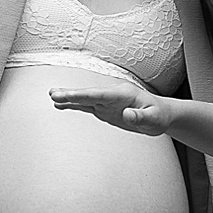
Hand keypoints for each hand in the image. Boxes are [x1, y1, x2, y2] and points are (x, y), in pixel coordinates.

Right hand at [49, 86, 172, 135]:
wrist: (160, 115)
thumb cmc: (159, 115)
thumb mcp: (154, 119)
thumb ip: (140, 117)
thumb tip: (127, 114)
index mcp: (123, 94)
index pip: (101, 94)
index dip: (84, 95)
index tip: (71, 95)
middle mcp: (112, 95)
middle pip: (89, 94)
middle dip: (72, 94)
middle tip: (54, 94)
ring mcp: (107, 101)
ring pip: (85, 98)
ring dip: (69, 97)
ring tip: (52, 95)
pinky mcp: (105, 109)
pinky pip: (87, 106)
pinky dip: (74, 105)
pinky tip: (61, 105)